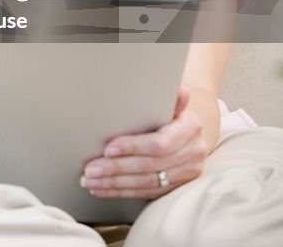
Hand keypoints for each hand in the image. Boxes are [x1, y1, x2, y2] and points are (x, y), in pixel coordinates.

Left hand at [80, 88, 209, 198]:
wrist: (189, 132)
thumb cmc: (170, 113)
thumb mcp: (170, 103)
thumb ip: (171, 99)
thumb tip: (181, 91)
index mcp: (190, 129)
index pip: (159, 143)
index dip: (132, 147)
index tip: (107, 149)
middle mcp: (192, 153)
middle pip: (149, 166)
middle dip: (116, 169)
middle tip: (90, 170)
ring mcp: (187, 172)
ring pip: (146, 182)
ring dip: (114, 183)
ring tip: (90, 181)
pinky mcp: (177, 186)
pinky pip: (147, 192)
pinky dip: (122, 191)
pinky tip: (103, 189)